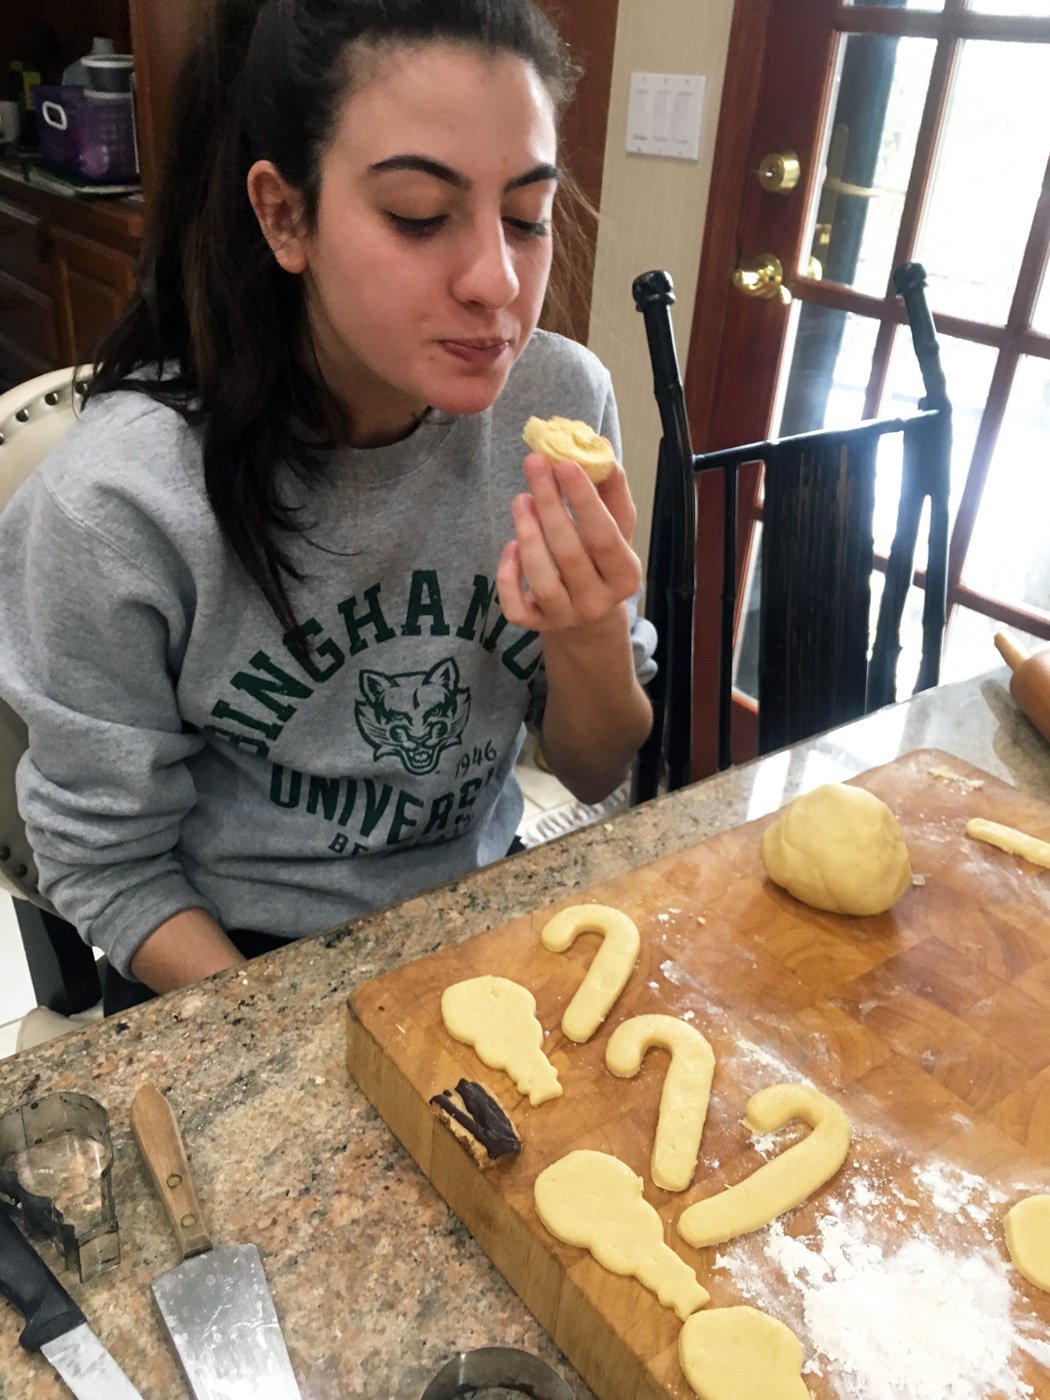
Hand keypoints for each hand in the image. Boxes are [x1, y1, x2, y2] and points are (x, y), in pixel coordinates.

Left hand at [496, 452, 641, 631]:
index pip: (604, 536)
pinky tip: (509, 546)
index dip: (583, 499)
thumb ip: (610, 490)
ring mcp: (566, 617)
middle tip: (533, 464)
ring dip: (528, 535)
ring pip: (542, 580)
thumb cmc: (601, 558)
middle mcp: (598, 602)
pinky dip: (508, 576)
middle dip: (549, 505)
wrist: (589, 612)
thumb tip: (599, 446)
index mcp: (625, 575)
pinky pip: (516, 607)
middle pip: (569, 553)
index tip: (564, 463)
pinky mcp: (537, 625)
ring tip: (520, 499)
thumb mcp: (615, 526)